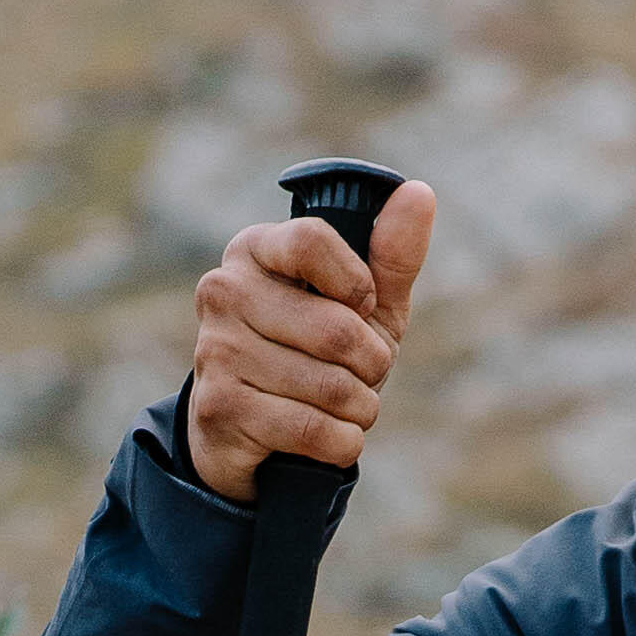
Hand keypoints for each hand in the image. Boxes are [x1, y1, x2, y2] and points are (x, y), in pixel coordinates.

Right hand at [182, 182, 435, 501]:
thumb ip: (390, 255)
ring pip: (331, 386)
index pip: (314, 241)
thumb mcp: (363, 307)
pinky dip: (342, 442)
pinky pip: (312, 428)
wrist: (258, 437)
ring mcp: (216, 349)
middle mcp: (223, 289)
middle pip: (336, 328)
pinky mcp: (220, 407)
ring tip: (342, 408)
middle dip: (371, 365)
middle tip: (360, 374)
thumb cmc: (316, 357)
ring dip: (360, 408)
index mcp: (255, 249)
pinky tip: (330, 438)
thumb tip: (419, 193)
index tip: (362, 306)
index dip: (357, 284)